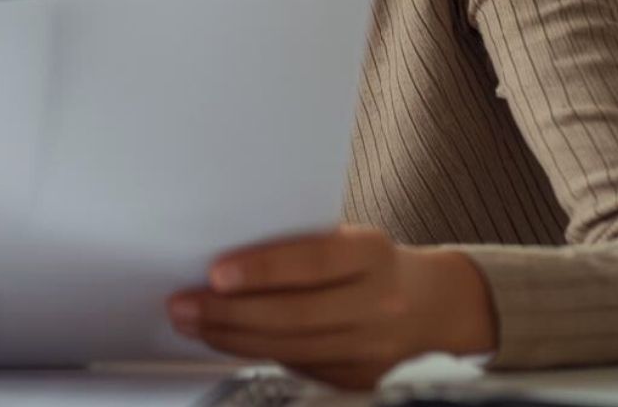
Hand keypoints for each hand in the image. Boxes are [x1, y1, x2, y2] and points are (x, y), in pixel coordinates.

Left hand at [166, 225, 495, 389]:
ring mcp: (374, 347)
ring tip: (192, 323)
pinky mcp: (363, 379)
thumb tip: (224, 262)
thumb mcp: (348, 239)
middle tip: (183, 305)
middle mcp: (379, 302)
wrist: (434, 305)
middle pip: (295, 314)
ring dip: (231, 337)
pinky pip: (299, 365)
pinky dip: (257, 352)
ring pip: (291, 347)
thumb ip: (299, 247)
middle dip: (229, 312)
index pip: (312, 261)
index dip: (262, 269)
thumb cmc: (370, 263)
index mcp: (373, 254)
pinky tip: (226, 340)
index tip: (215, 273)